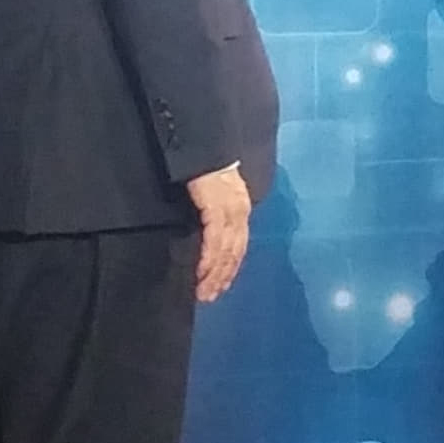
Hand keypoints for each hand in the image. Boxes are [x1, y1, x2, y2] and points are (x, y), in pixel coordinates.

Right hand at [187, 164, 251, 302]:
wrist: (202, 145)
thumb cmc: (204, 170)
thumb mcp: (215, 194)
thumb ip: (216, 215)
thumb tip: (210, 239)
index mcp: (241, 209)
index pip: (239, 245)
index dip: (230, 268)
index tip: (220, 286)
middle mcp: (241, 211)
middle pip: (235, 252)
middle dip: (222, 277)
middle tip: (210, 297)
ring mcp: (231, 209)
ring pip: (227, 249)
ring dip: (215, 273)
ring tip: (204, 291)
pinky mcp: (217, 206)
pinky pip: (215, 239)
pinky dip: (209, 258)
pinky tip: (202, 271)